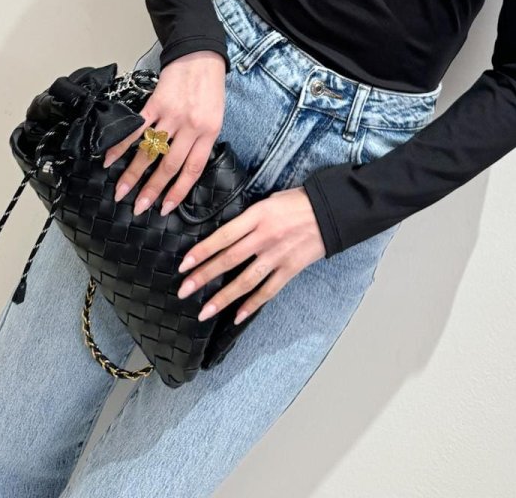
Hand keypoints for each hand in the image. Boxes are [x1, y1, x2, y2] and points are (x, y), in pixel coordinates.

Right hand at [103, 51, 225, 215]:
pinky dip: (121, 146)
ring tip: (120, 191)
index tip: (164, 208)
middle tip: (138, 207)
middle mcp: (191, 127)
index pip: (192, 170)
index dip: (177, 192)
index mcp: (209, 132)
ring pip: (150, 151)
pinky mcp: (156, 103)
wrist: (200, 55)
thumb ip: (201, 141)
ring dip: (133, 173)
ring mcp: (172, 115)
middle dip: (151, 190)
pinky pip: (136, 129)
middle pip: (168, 166)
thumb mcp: (215, 117)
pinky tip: (109, 159)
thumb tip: (182, 167)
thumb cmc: (209, 87)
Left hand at [175, 187, 326, 324]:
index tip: (184, 264)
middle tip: (184, 290)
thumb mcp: (269, 200)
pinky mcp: (291, 268)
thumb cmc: (298, 201)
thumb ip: (249, 218)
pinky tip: (236, 315)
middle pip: (229, 259)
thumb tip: (227, 233)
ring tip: (204, 311)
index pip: (224, 236)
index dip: (202, 251)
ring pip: (246, 280)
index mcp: (257, 215)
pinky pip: (268, 290)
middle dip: (204, 276)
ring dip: (223, 297)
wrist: (331, 210)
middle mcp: (265, 236)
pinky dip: (252, 304)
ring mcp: (278, 255)